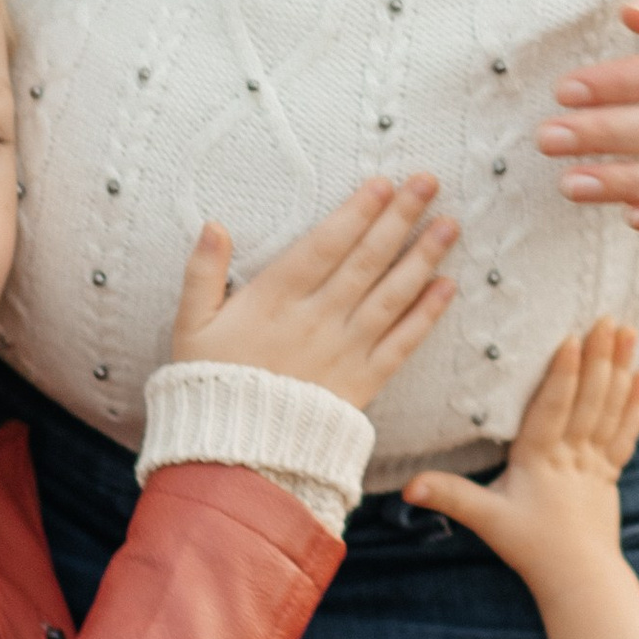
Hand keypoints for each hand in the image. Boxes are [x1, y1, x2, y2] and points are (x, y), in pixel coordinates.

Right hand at [170, 172, 456, 408]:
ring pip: (391, 296)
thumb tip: (213, 225)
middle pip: (366, 261)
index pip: (324, 245)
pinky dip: (426, 315)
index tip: (384, 182)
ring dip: (423, 257)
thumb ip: (201, 273)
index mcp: (274, 300)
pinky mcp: (363, 383)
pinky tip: (448, 287)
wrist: (235, 455)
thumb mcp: (189, 327)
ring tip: (450, 224)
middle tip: (429, 182)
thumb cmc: (210, 384)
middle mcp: (316, 320)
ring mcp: (344, 351)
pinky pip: (401, 344)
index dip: (356, 212)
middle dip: (400, 218)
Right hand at [408, 323, 638, 638]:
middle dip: (598, 358)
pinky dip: (637, 403)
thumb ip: (450, 497)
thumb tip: (409, 486)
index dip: (563, 375)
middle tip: (608, 319)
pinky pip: (626, 431)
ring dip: (620, 369)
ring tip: (629, 332)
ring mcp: (595, 463)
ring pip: (610, 409)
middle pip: (588, 400)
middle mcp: (572, 456)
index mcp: (540, 460)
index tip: (571, 339)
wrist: (578, 579)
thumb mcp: (486, 519)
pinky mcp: (610, 472)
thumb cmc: (530, 547)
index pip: (553, 410)